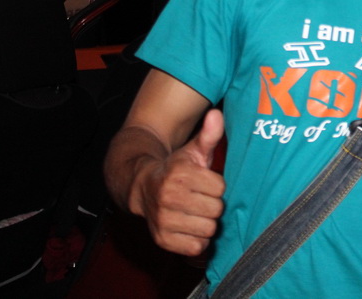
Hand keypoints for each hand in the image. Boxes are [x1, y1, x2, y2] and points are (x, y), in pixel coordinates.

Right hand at [133, 108, 226, 255]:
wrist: (141, 187)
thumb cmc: (176, 168)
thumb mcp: (193, 150)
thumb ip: (209, 134)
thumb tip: (217, 114)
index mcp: (179, 174)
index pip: (220, 188)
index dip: (216, 186)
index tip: (205, 182)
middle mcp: (168, 197)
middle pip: (216, 210)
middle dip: (213, 204)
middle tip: (201, 198)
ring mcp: (163, 220)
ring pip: (208, 230)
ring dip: (206, 223)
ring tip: (196, 212)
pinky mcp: (162, 239)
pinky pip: (195, 247)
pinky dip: (197, 240)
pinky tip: (190, 226)